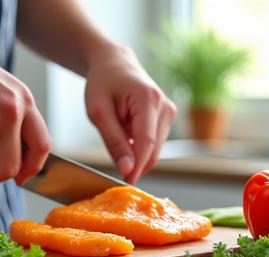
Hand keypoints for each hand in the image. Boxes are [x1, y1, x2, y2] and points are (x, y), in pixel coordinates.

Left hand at [85, 45, 176, 183]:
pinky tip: (126, 130)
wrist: (114, 64)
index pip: (146, 142)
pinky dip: (139, 145)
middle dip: (135, 161)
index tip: (126, 182)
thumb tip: (128, 169)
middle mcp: (165, 106)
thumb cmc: (103, 83)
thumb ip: (114, 142)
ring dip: (135, 151)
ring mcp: (169, 112)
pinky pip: (154, 143)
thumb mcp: (99, 113)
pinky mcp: (168, 118)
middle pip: (153, 150)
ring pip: (155, 150)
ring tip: (118, 131)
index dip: (138, 166)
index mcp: (148, 99)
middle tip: (113, 158)